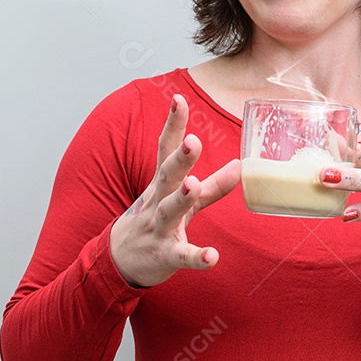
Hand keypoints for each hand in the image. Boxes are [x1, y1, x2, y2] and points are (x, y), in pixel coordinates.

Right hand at [110, 94, 240, 286]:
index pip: (166, 149)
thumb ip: (212, 185)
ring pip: (169, 211)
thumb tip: (240, 164)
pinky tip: (212, 257)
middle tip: (194, 141)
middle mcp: (157, 201)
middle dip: (180, 159)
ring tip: (193, 185)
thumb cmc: (155, 222)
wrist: (120, 261)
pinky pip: (181, 256)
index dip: (173, 125)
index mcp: (161, 184)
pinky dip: (196, 257)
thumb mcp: (179, 199)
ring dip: (181, 198)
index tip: (179, 99)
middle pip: (167, 176)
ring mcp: (159, 228)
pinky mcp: (164, 256)